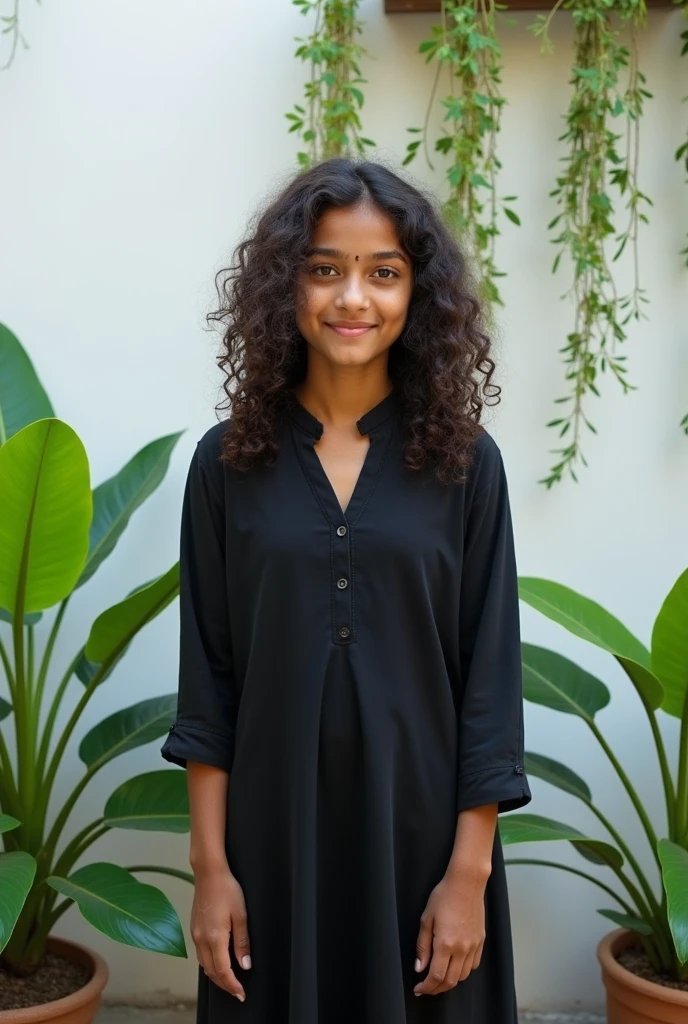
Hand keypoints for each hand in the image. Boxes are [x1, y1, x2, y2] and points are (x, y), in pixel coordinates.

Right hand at [190, 861, 251, 1001]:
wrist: (209, 873)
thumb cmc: (226, 889)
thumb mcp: (241, 915)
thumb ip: (242, 942)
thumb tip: (245, 964)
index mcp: (214, 937)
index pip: (223, 970)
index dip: (232, 985)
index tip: (241, 993)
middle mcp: (201, 939)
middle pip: (211, 972)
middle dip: (224, 984)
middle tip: (237, 991)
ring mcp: (195, 934)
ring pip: (204, 965)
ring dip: (216, 976)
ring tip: (229, 980)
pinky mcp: (194, 929)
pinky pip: (200, 954)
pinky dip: (209, 964)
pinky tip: (217, 962)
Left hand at [413, 869, 486, 995]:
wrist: (466, 883)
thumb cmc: (443, 896)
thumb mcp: (426, 919)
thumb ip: (422, 946)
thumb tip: (419, 968)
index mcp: (445, 944)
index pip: (436, 976)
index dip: (426, 987)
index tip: (418, 989)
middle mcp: (462, 949)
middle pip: (450, 981)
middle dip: (436, 989)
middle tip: (426, 988)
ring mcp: (473, 946)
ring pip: (463, 976)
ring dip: (450, 982)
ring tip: (439, 978)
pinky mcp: (481, 941)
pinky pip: (473, 965)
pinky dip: (463, 971)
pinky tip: (455, 966)